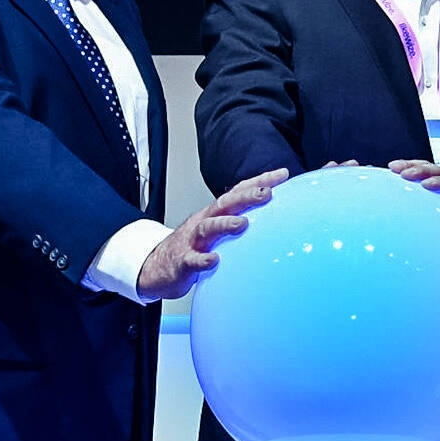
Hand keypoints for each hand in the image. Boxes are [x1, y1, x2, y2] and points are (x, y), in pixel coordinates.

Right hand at [136, 169, 286, 298]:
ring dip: (225, 224)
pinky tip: (214, 260)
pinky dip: (203, 260)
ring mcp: (193, 241)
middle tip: (266, 193)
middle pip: (225, 203)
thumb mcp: (217, 231)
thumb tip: (275, 222)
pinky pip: (192, 260)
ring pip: (208, 227)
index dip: (260, 181)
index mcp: (215, 213)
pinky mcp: (182, 262)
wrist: (156, 266)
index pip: (238, 191)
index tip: (283, 174)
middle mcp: (204, 222)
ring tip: (242, 224)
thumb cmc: (193, 247)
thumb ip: (240, 223)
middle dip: (246, 196)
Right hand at [390, 159, 439, 229]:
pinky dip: (409, 168)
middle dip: (420, 170)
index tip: (426, 184)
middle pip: (437, 170)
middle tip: (403, 173)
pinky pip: (423, 171)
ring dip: (410, 165)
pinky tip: (392, 171)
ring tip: (393, 167)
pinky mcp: (437, 179)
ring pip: (427, 167)